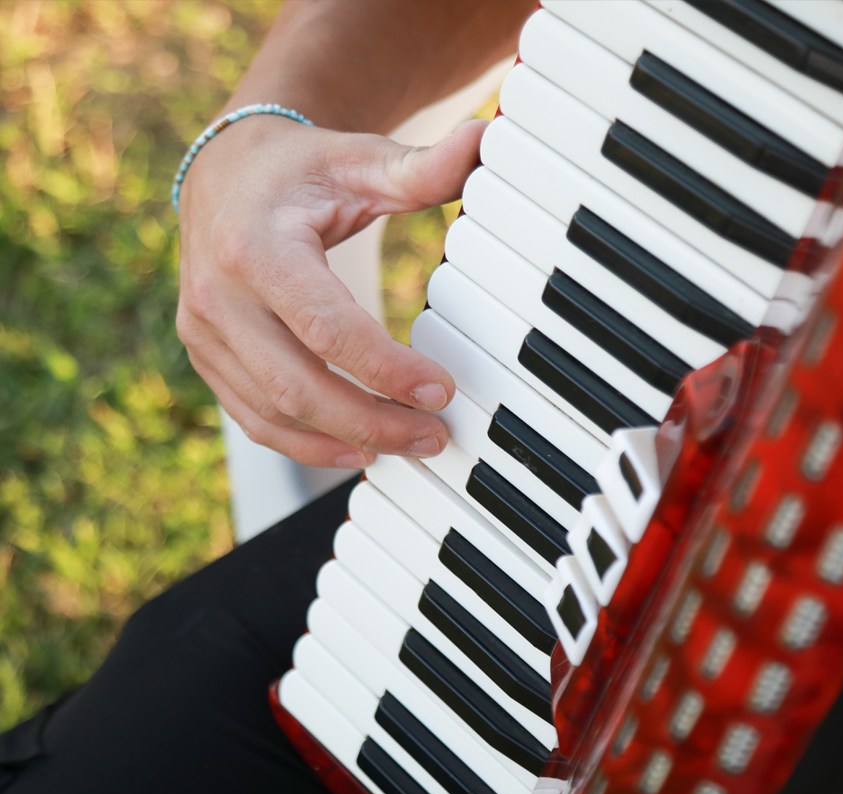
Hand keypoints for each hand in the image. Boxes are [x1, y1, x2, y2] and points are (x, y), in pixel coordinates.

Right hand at [177, 116, 486, 468]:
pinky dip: (306, 445)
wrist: (224, 177)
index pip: (326, 327)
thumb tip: (484, 141)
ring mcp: (204, 334)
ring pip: (275, 414)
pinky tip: (354, 449)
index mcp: (255, 248)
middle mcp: (218, 298)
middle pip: (297, 386)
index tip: (440, 391)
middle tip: (433, 435)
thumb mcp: (357, 161)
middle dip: (372, 422)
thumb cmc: (297, 173)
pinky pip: (254, 419)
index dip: (386, 368)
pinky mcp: (205, 357)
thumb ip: (420, 167)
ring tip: (406, 445)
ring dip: (344, 441)